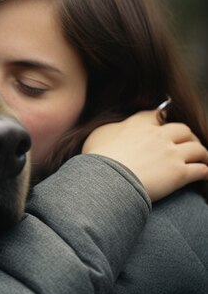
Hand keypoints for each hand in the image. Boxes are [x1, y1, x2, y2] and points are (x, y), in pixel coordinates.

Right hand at [82, 109, 207, 201]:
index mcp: (139, 125)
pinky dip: (204, 171)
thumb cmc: (98, 159)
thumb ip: (111, 129)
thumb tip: (117, 129)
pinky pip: (201, 170)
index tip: (163, 122)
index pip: (156, 114)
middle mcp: (159, 136)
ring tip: (202, 159)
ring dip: (201, 154)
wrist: (108, 180)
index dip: (162, 117)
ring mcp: (171, 154)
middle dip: (188, 136)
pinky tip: (204, 174)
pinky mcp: (179, 174)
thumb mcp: (97, 135)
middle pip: (183, 130)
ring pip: (197, 149)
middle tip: (187, 143)